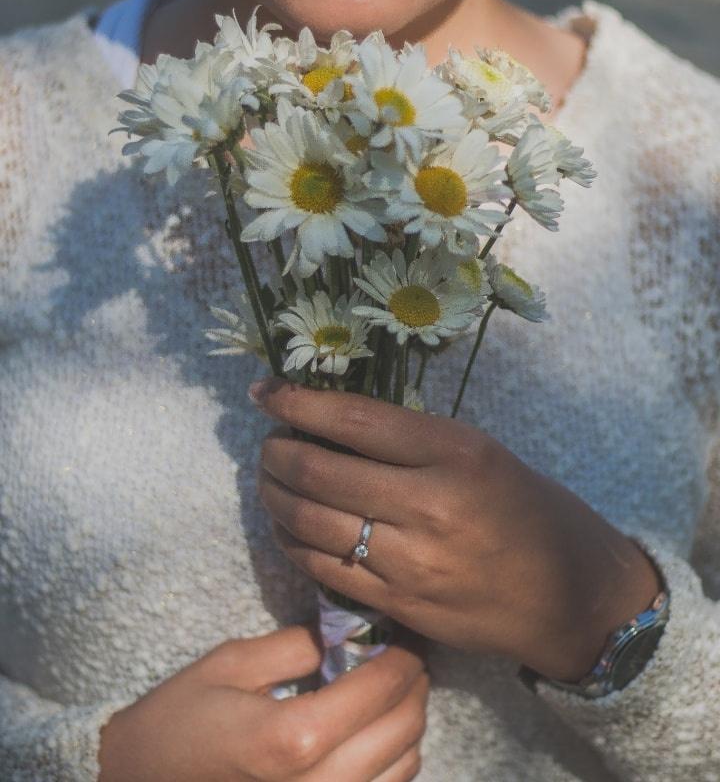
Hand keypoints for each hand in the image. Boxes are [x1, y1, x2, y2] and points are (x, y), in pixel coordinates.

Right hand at [98, 622, 428, 780]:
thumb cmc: (179, 721)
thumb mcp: (231, 664)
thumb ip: (296, 645)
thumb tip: (345, 635)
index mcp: (295, 738)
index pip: (380, 689)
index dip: (402, 656)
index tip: (402, 635)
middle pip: (405, 730)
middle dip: (414, 686)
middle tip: (405, 658)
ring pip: (405, 768)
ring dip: (409, 725)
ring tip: (392, 694)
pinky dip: (393, 762)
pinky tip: (372, 735)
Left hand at [253, 379, 662, 682]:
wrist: (568, 594)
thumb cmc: (524, 507)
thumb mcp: (477, 450)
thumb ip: (407, 438)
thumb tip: (327, 419)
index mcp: (454, 452)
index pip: (354, 420)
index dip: (296, 403)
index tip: (265, 392)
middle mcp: (428, 505)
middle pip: (318, 472)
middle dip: (275, 452)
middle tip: (268, 442)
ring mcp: (409, 563)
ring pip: (309, 523)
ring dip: (274, 496)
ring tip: (269, 479)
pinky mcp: (398, 607)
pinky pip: (322, 569)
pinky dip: (291, 541)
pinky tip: (286, 524)